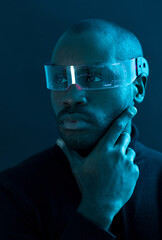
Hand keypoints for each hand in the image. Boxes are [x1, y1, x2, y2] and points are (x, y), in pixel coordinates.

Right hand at [56, 106, 138, 229]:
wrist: (100, 204)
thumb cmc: (87, 182)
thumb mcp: (77, 166)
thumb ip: (68, 151)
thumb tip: (58, 140)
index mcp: (104, 149)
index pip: (117, 127)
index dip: (126, 116)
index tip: (133, 108)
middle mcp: (118, 153)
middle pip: (125, 137)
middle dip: (120, 140)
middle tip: (111, 151)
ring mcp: (127, 163)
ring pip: (130, 151)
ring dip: (124, 154)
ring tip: (114, 166)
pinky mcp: (134, 173)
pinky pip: (133, 164)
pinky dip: (127, 166)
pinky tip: (118, 175)